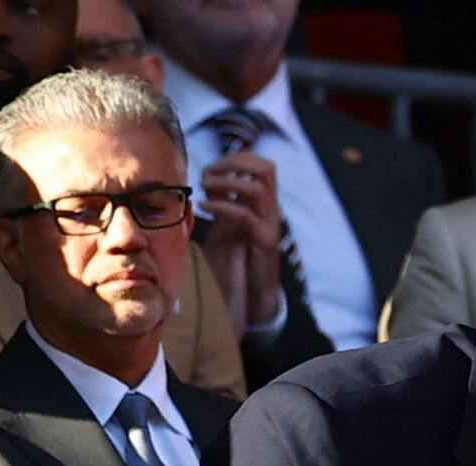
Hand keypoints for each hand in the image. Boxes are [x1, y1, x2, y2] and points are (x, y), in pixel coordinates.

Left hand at [197, 151, 284, 334]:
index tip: (211, 168)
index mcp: (263, 204)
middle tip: (209, 173)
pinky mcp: (265, 243)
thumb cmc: (235, 260)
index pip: (263, 165)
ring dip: (226, 183)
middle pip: (266, 168)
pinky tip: (205, 209)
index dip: (238, 158)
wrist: (252, 296)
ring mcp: (270, 226)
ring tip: (204, 189)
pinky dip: (222, 207)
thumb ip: (222, 201)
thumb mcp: (226, 223)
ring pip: (257, 188)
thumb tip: (208, 176)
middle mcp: (270, 211)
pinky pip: (246, 216)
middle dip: (234, 163)